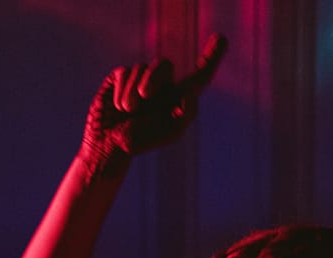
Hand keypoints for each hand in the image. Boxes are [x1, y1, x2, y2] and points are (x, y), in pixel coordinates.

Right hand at [80, 34, 227, 167]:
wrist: (110, 143)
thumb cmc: (143, 140)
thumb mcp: (171, 132)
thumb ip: (187, 113)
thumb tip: (193, 91)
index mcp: (179, 96)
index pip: (199, 74)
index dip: (211, 57)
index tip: (222, 39)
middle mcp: (162, 83)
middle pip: (165, 64)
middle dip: (154, 77)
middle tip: (146, 95)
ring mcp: (140, 77)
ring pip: (142, 68)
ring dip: (134, 94)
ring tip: (128, 111)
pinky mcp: (121, 76)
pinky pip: (124, 72)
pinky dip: (122, 92)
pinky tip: (118, 106)